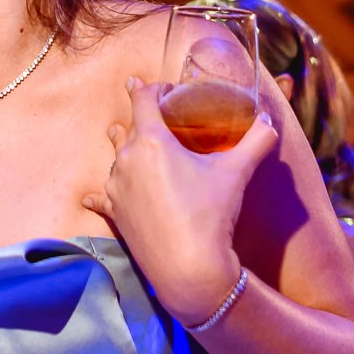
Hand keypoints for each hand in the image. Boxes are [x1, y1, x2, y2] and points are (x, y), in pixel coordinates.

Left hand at [83, 77, 276, 325]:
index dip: (151, 88)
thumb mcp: (236, 173)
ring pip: (115, 158)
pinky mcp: (115, 213)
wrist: (189, 267)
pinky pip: (102, 198)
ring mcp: (117, 187)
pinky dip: (100, 194)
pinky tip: (87, 197)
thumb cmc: (211, 216)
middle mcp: (126, 160)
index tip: (160, 86)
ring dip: (121, 146)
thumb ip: (255, 141)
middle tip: (149, 111)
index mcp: (151, 141)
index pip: (143, 100)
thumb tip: (266, 120)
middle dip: (139, 117)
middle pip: (128, 128)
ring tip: (118, 133)